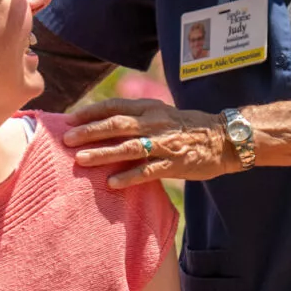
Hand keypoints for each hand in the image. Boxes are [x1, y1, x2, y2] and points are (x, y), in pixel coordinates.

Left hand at [62, 97, 236, 188]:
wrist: (224, 138)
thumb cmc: (187, 127)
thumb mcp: (161, 113)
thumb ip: (136, 116)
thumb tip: (103, 123)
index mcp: (149, 108)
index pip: (114, 106)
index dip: (90, 112)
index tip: (69, 119)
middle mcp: (154, 123)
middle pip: (117, 124)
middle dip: (90, 131)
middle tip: (67, 139)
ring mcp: (165, 144)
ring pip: (129, 147)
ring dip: (103, 153)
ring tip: (81, 160)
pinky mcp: (175, 164)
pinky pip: (148, 171)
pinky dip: (129, 177)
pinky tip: (112, 183)